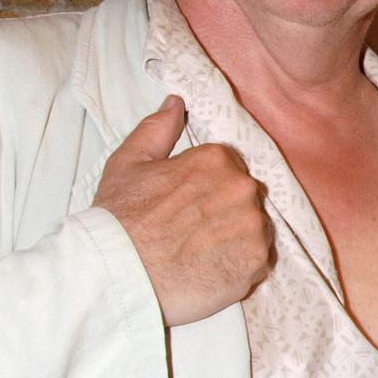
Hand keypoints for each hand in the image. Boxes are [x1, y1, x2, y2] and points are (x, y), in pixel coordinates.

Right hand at [93, 97, 273, 326]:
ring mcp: (253, 226)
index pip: (229, 169)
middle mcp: (242, 188)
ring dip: (235, 239)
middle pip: (245, 198)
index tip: (188, 207)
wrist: (119, 273)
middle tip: (193, 233)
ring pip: (255, 229)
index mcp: (216, 159)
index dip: (207, 189)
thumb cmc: (120, 219)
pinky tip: (211, 270)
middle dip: (225, 212)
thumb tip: (176, 103)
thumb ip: (158, 129)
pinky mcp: (257, 262)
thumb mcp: (129, 163)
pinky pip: (259, 261)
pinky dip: (240, 266)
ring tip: (201, 253)